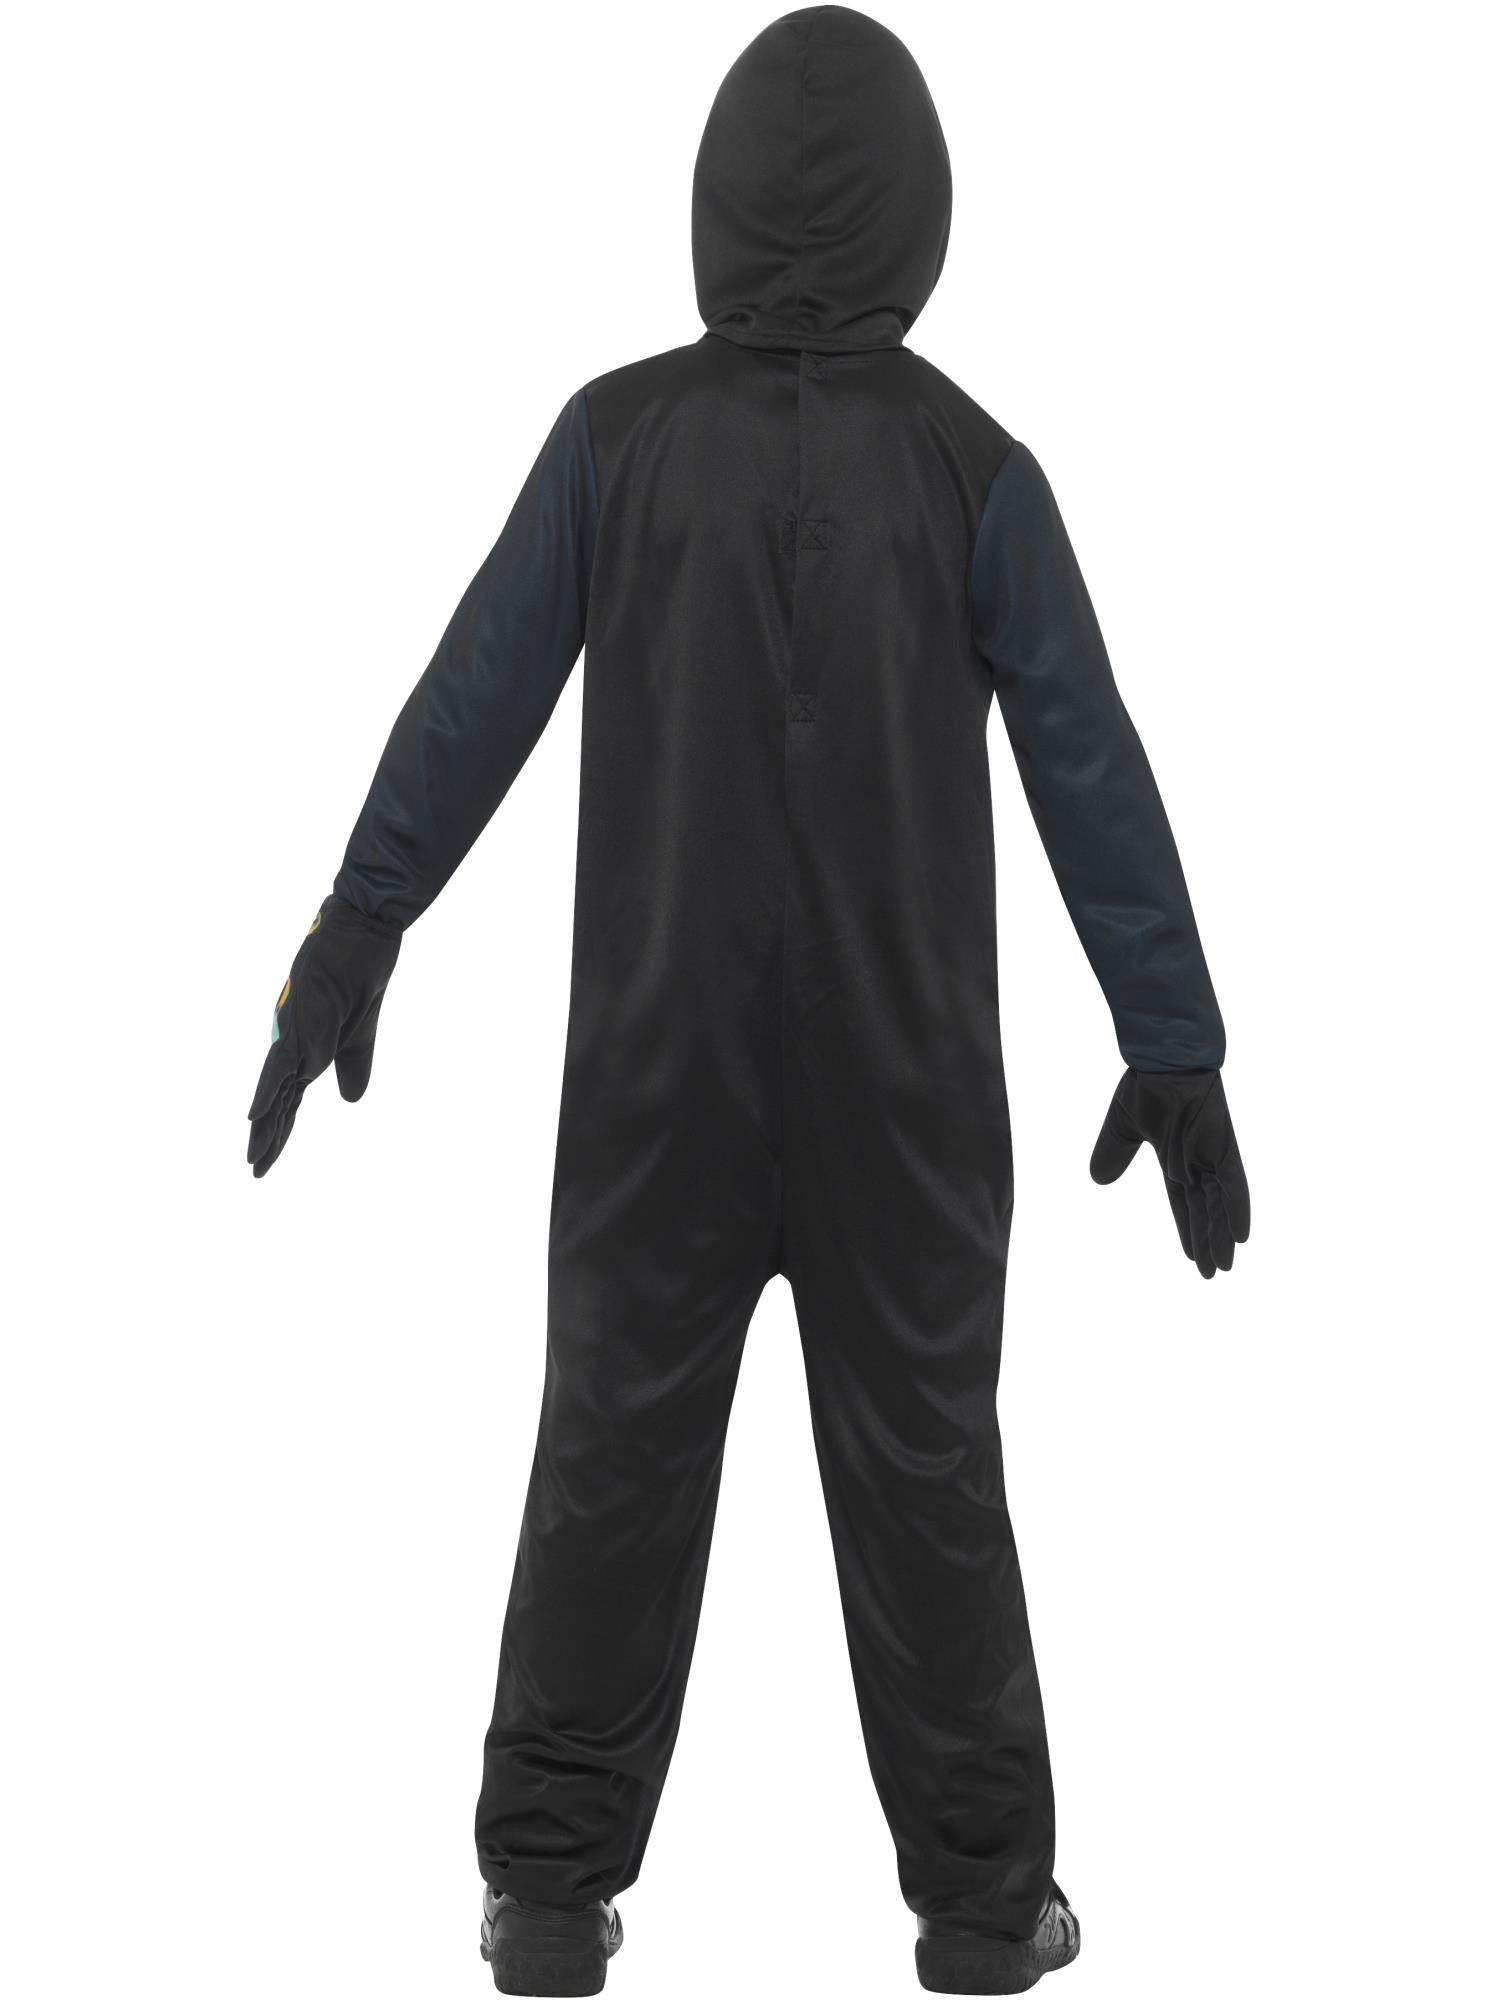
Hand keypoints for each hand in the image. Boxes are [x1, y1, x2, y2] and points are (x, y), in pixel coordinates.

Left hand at [246, 897, 400, 1177]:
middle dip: (268, 1136)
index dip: (279, 1128)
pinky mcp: (302, 1016)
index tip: (265, 1160)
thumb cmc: (361, 971)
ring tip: (254, 1155)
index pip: (289, 1096)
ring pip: (275, 1085)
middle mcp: (293, 1039)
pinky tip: (254, 1114)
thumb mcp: (362, 1031)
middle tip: (254, 1171)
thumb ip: (353, 1065)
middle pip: (277, 1097)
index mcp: (306, 1044)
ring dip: (265, 1122)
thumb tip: (348, 1103)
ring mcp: (295, 1028)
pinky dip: (268, 1089)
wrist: (366, 929)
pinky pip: (284, 1060)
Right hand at [1090, 1068, 1249, 1277]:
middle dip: (1207, 1240)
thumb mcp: (1123, 1128)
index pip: (1183, 1202)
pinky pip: (1234, 1183)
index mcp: (1175, 1158)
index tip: (1192, 1256)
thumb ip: (1115, 1153)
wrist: (1162, 1060)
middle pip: (1204, 1209)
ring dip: (1221, 1235)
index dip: (1188, 1228)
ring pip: (1219, 1204)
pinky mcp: (1223, 1146)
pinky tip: (1241, 1235)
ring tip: (1224, 1265)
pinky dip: (1237, 1208)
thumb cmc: (1146, 1086)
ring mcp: (1212, 1155)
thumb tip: (1098, 1180)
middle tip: (1213, 1271)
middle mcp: (1197, 1161)